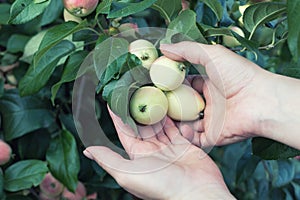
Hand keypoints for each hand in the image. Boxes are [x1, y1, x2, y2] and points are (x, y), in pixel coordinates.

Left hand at [84, 107, 234, 199]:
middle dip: (139, 109)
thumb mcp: (128, 173)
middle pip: (142, 126)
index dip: (119, 115)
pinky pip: (177, 128)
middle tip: (137, 90)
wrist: (196, 192)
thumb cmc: (161, 186)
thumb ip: (108, 160)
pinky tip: (171, 106)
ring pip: (160, 125)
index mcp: (137, 156)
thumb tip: (87, 151)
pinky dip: (174, 119)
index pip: (125, 131)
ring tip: (153, 93)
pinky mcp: (185, 146)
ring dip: (156, 111)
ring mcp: (169, 149)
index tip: (114, 99)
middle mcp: (151, 152)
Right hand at [161, 42, 271, 147]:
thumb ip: (187, 50)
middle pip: (184, 106)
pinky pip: (195, 140)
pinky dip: (186, 137)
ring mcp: (211, 121)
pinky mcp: (214, 136)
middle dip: (170, 106)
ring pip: (186, 124)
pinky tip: (180, 129)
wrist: (259, 101)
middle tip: (154, 105)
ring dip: (174, 123)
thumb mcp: (211, 55)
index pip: (186, 85)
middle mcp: (209, 103)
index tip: (156, 85)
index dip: (172, 85)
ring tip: (160, 120)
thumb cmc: (239, 75)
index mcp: (209, 85)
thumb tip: (163, 48)